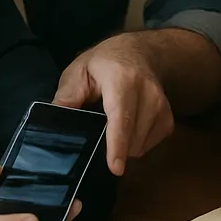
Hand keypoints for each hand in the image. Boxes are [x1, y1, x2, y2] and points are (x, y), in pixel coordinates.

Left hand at [54, 37, 174, 175]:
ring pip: (139, 146)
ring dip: (122, 146)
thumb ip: (66, 99)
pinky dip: (134, 144)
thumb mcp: (78, 72)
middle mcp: (148, 93)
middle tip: (97, 128)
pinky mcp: (168, 119)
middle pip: (130, 138)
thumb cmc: (104, 63)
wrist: (139, 52)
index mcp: (122, 79)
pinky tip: (127, 126)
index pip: (121, 117)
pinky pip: (148, 146)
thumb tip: (52, 128)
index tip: (115, 168)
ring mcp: (162, 107)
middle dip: (110, 146)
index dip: (117, 144)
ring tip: (112, 123)